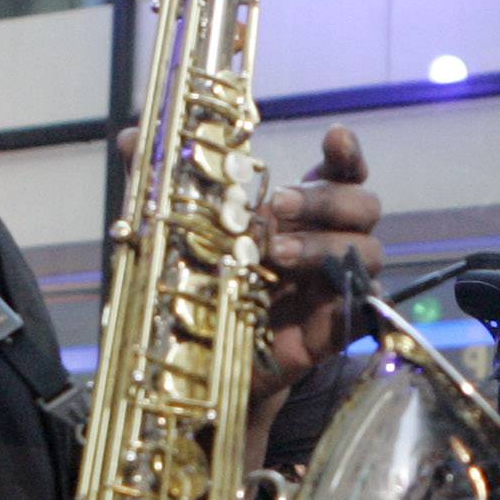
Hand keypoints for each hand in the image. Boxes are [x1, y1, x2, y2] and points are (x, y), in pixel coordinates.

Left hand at [116, 122, 385, 415]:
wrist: (200, 363)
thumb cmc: (199, 288)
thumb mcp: (175, 234)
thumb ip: (161, 185)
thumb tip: (132, 136)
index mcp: (300, 212)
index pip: (342, 172)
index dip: (346, 153)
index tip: (335, 137)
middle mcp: (326, 241)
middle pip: (364, 205)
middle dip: (326, 199)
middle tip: (277, 206)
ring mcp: (334, 284)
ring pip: (367, 251)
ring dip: (325, 245)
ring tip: (276, 254)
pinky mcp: (332, 330)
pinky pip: (363, 310)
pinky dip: (350, 302)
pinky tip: (322, 302)